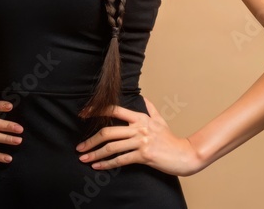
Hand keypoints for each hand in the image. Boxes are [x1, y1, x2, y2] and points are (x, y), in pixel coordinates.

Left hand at [74, 96, 203, 176]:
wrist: (183, 154)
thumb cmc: (170, 139)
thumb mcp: (160, 120)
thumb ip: (150, 108)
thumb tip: (143, 98)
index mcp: (140, 117)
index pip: (114, 110)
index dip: (97, 111)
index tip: (83, 114)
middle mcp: (139, 128)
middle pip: (108, 132)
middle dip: (90, 140)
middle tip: (79, 147)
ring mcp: (141, 141)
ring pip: (112, 147)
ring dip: (95, 154)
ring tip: (84, 158)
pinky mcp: (143, 155)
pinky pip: (120, 160)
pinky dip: (107, 164)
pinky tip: (98, 166)